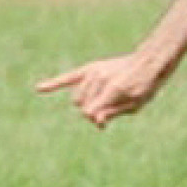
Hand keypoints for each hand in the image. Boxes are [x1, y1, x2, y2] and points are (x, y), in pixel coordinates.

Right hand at [36, 53, 169, 127]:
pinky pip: (68, 77)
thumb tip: (96, 122)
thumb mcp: (135, 105)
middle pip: (80, 104)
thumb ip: (114, 113)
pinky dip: (53, 83)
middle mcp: (99, 78)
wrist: (148, 62)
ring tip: (101, 102)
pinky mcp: (90, 69)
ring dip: (85, 103)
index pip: (90, 111)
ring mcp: (93, 72)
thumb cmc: (144, 87)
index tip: (102, 124)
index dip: (96, 120)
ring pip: (76, 97)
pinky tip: (38, 89)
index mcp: (112, 88)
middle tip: (105, 111)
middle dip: (90, 112)